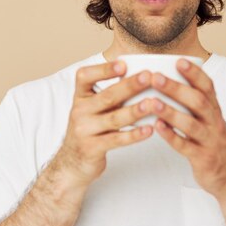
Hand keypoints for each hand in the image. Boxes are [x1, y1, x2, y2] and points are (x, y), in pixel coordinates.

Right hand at [60, 60, 153, 185]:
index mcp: (80, 96)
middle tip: (148, 76)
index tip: (123, 64)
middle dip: (129, 86)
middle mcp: (80, 111)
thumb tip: (139, 74)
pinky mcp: (92, 148)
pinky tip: (149, 129)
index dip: (103, 69)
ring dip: (135, 110)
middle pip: (107, 96)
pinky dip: (134, 135)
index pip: (85, 77)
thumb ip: (109, 93)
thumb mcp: (92, 108)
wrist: (72, 162)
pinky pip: (116, 140)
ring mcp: (84, 130)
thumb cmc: (90, 128)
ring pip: (114, 118)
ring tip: (153, 103)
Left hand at [147, 58, 225, 196]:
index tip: (178, 61)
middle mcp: (214, 122)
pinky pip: (186, 146)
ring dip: (171, 112)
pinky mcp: (202, 158)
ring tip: (152, 102)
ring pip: (191, 124)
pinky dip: (171, 136)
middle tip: (156, 77)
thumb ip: (194, 103)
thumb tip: (169, 81)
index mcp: (215, 110)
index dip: (194, 73)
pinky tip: (157, 127)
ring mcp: (209, 140)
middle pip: (197, 101)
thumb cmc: (212, 143)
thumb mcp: (209, 120)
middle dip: (176, 88)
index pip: (208, 87)